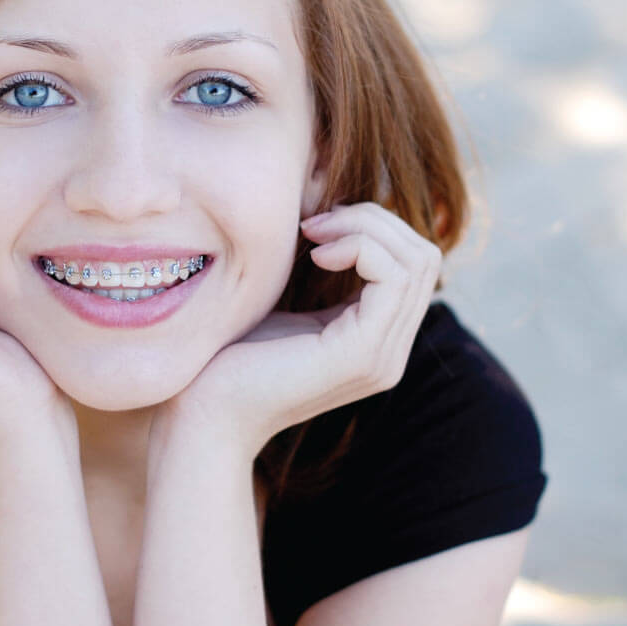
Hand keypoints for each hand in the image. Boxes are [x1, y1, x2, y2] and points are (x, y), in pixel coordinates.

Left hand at [151, 201, 442, 461]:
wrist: (201, 411)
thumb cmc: (228, 356)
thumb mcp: (286, 305)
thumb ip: (321, 274)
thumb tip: (335, 214)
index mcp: (376, 340)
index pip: (414, 264)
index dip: (373, 227)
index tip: (315, 226)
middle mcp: (390, 353)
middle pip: (424, 257)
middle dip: (373, 220)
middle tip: (314, 224)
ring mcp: (382, 357)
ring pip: (417, 261)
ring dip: (365, 229)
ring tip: (313, 236)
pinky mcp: (362, 355)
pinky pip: (395, 278)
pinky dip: (360, 248)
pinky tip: (317, 256)